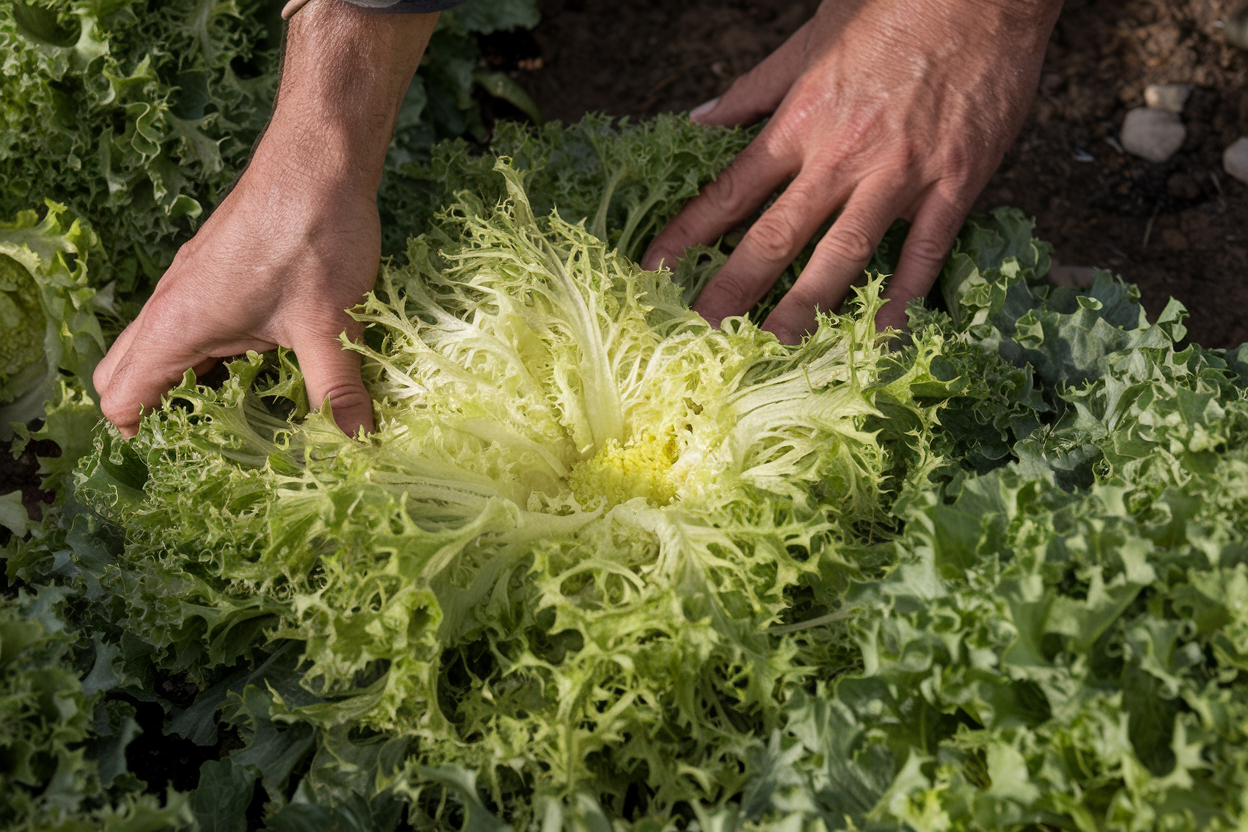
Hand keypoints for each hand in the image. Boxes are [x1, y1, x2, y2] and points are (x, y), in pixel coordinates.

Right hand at [94, 0, 437, 437]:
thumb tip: (358, 441)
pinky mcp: (218, 270)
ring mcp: (192, 284)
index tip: (180, 466)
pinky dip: (209, 352)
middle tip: (204, 447)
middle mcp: (171, 304)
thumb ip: (337, 390)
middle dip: (153, 413)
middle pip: (126, 371)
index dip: (139, 436)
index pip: (121, 397)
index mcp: (177, 326)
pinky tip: (259, 367)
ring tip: (235, 419)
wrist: (321, 159)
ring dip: (184, 382)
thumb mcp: (330, 327)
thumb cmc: (312, 236)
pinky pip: (193, 323)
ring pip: (162, 346)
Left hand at [642, 0, 1061, 339]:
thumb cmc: (894, 3)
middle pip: (776, 237)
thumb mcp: (809, 39)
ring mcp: (900, 174)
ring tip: (777, 347)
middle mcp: (842, 155)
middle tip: (702, 332)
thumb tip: (699, 121)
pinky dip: (904, 294)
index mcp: (801, 120)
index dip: (687, 233)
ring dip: (806, 308)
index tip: (654, 270)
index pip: (731, 190)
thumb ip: (754, 89)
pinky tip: (884, 330)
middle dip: (733, 289)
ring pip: (843, 256)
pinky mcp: (954, 182)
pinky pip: (924, 251)